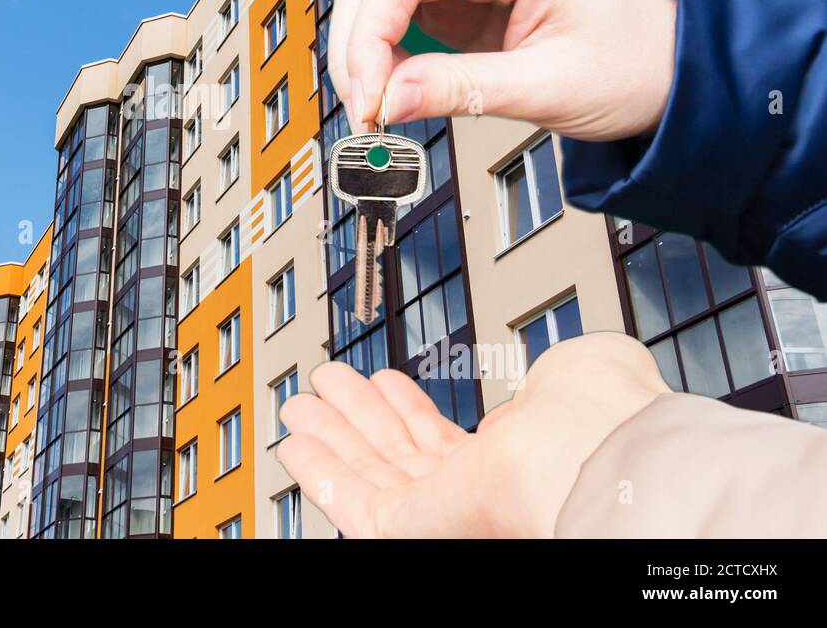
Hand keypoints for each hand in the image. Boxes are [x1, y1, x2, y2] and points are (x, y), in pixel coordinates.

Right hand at [276, 332, 669, 537]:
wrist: (597, 462)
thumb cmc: (604, 419)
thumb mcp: (575, 372)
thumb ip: (540, 378)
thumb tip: (509, 398)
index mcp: (521, 458)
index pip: (449, 444)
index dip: (407, 410)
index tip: (383, 381)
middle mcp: (481, 492)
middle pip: (399, 457)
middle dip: (357, 416)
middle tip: (329, 382)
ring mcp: (445, 514)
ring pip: (369, 477)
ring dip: (330, 437)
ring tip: (303, 404)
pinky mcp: (409, 531)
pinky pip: (351, 506)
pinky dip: (319, 474)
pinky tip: (298, 444)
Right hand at [329, 0, 676, 140]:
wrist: (677, 69)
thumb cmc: (638, 63)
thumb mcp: (551, 85)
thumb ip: (462, 89)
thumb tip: (386, 102)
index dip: (367, 37)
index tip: (367, 100)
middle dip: (356, 45)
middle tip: (367, 112)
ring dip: (363, 52)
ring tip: (379, 109)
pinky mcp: (460, 0)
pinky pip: (397, 20)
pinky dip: (383, 59)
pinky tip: (395, 94)